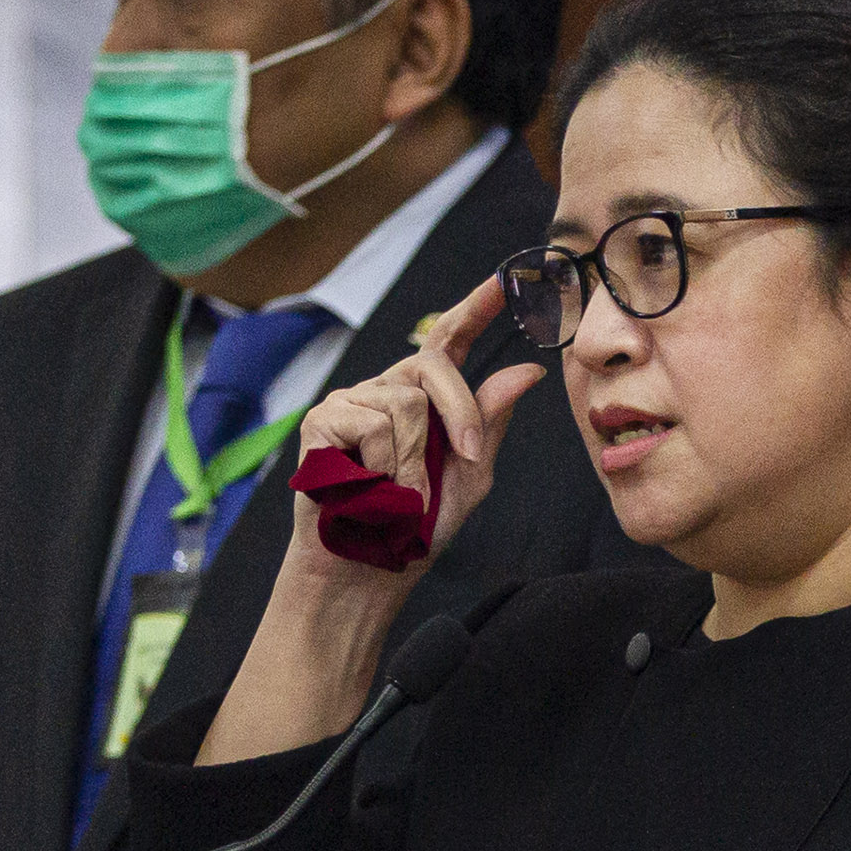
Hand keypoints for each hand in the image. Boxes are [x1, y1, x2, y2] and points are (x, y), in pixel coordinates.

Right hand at [285, 275, 541, 582]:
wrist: (370, 570)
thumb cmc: (416, 527)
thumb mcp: (471, 473)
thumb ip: (491, 420)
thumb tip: (529, 371)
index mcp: (423, 399)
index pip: (450, 341)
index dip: (475, 308)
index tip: (505, 280)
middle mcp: (385, 390)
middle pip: (434, 365)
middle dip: (460, 413)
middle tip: (465, 460)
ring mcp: (351, 402)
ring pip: (407, 402)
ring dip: (416, 461)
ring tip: (401, 495)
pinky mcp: (322, 420)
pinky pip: (374, 424)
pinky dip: (385, 466)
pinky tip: (370, 488)